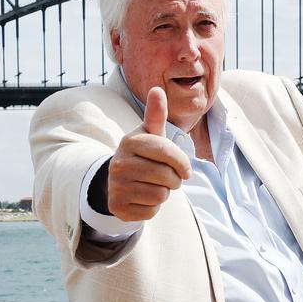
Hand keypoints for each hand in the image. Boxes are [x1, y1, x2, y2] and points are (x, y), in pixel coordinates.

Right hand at [106, 87, 191, 221]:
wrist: (118, 180)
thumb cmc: (143, 155)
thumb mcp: (150, 135)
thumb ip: (156, 114)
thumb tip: (157, 89)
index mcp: (130, 142)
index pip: (168, 153)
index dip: (182, 163)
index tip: (186, 169)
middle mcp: (119, 163)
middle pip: (167, 177)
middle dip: (174, 180)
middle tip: (165, 177)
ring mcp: (116, 186)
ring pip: (160, 195)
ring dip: (164, 194)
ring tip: (153, 186)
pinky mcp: (118, 207)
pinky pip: (150, 211)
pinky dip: (152, 207)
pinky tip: (143, 198)